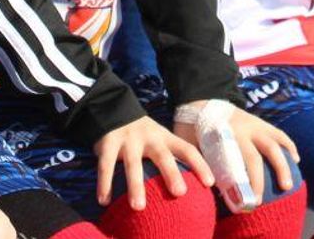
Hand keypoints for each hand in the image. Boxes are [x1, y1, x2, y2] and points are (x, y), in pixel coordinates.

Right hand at [93, 115, 211, 209]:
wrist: (112, 107)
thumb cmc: (141, 133)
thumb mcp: (158, 137)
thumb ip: (169, 155)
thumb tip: (188, 185)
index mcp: (165, 137)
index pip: (186, 149)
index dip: (199, 164)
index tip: (210, 183)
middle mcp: (149, 137)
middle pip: (163, 156)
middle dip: (171, 173)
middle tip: (180, 193)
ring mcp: (128, 140)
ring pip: (133, 164)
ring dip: (136, 185)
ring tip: (139, 207)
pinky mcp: (108, 143)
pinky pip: (106, 165)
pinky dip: (104, 183)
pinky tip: (103, 200)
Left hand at [174, 103, 297, 209]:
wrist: (200, 98)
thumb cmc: (192, 126)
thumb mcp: (190, 144)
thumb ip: (200, 163)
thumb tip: (212, 190)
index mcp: (224, 135)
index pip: (237, 163)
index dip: (242, 184)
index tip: (244, 204)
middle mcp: (242, 129)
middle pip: (256, 158)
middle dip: (260, 182)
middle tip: (259, 202)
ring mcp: (254, 124)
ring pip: (275, 144)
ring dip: (283, 166)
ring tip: (288, 186)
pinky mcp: (261, 122)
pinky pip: (279, 134)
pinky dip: (289, 146)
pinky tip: (295, 161)